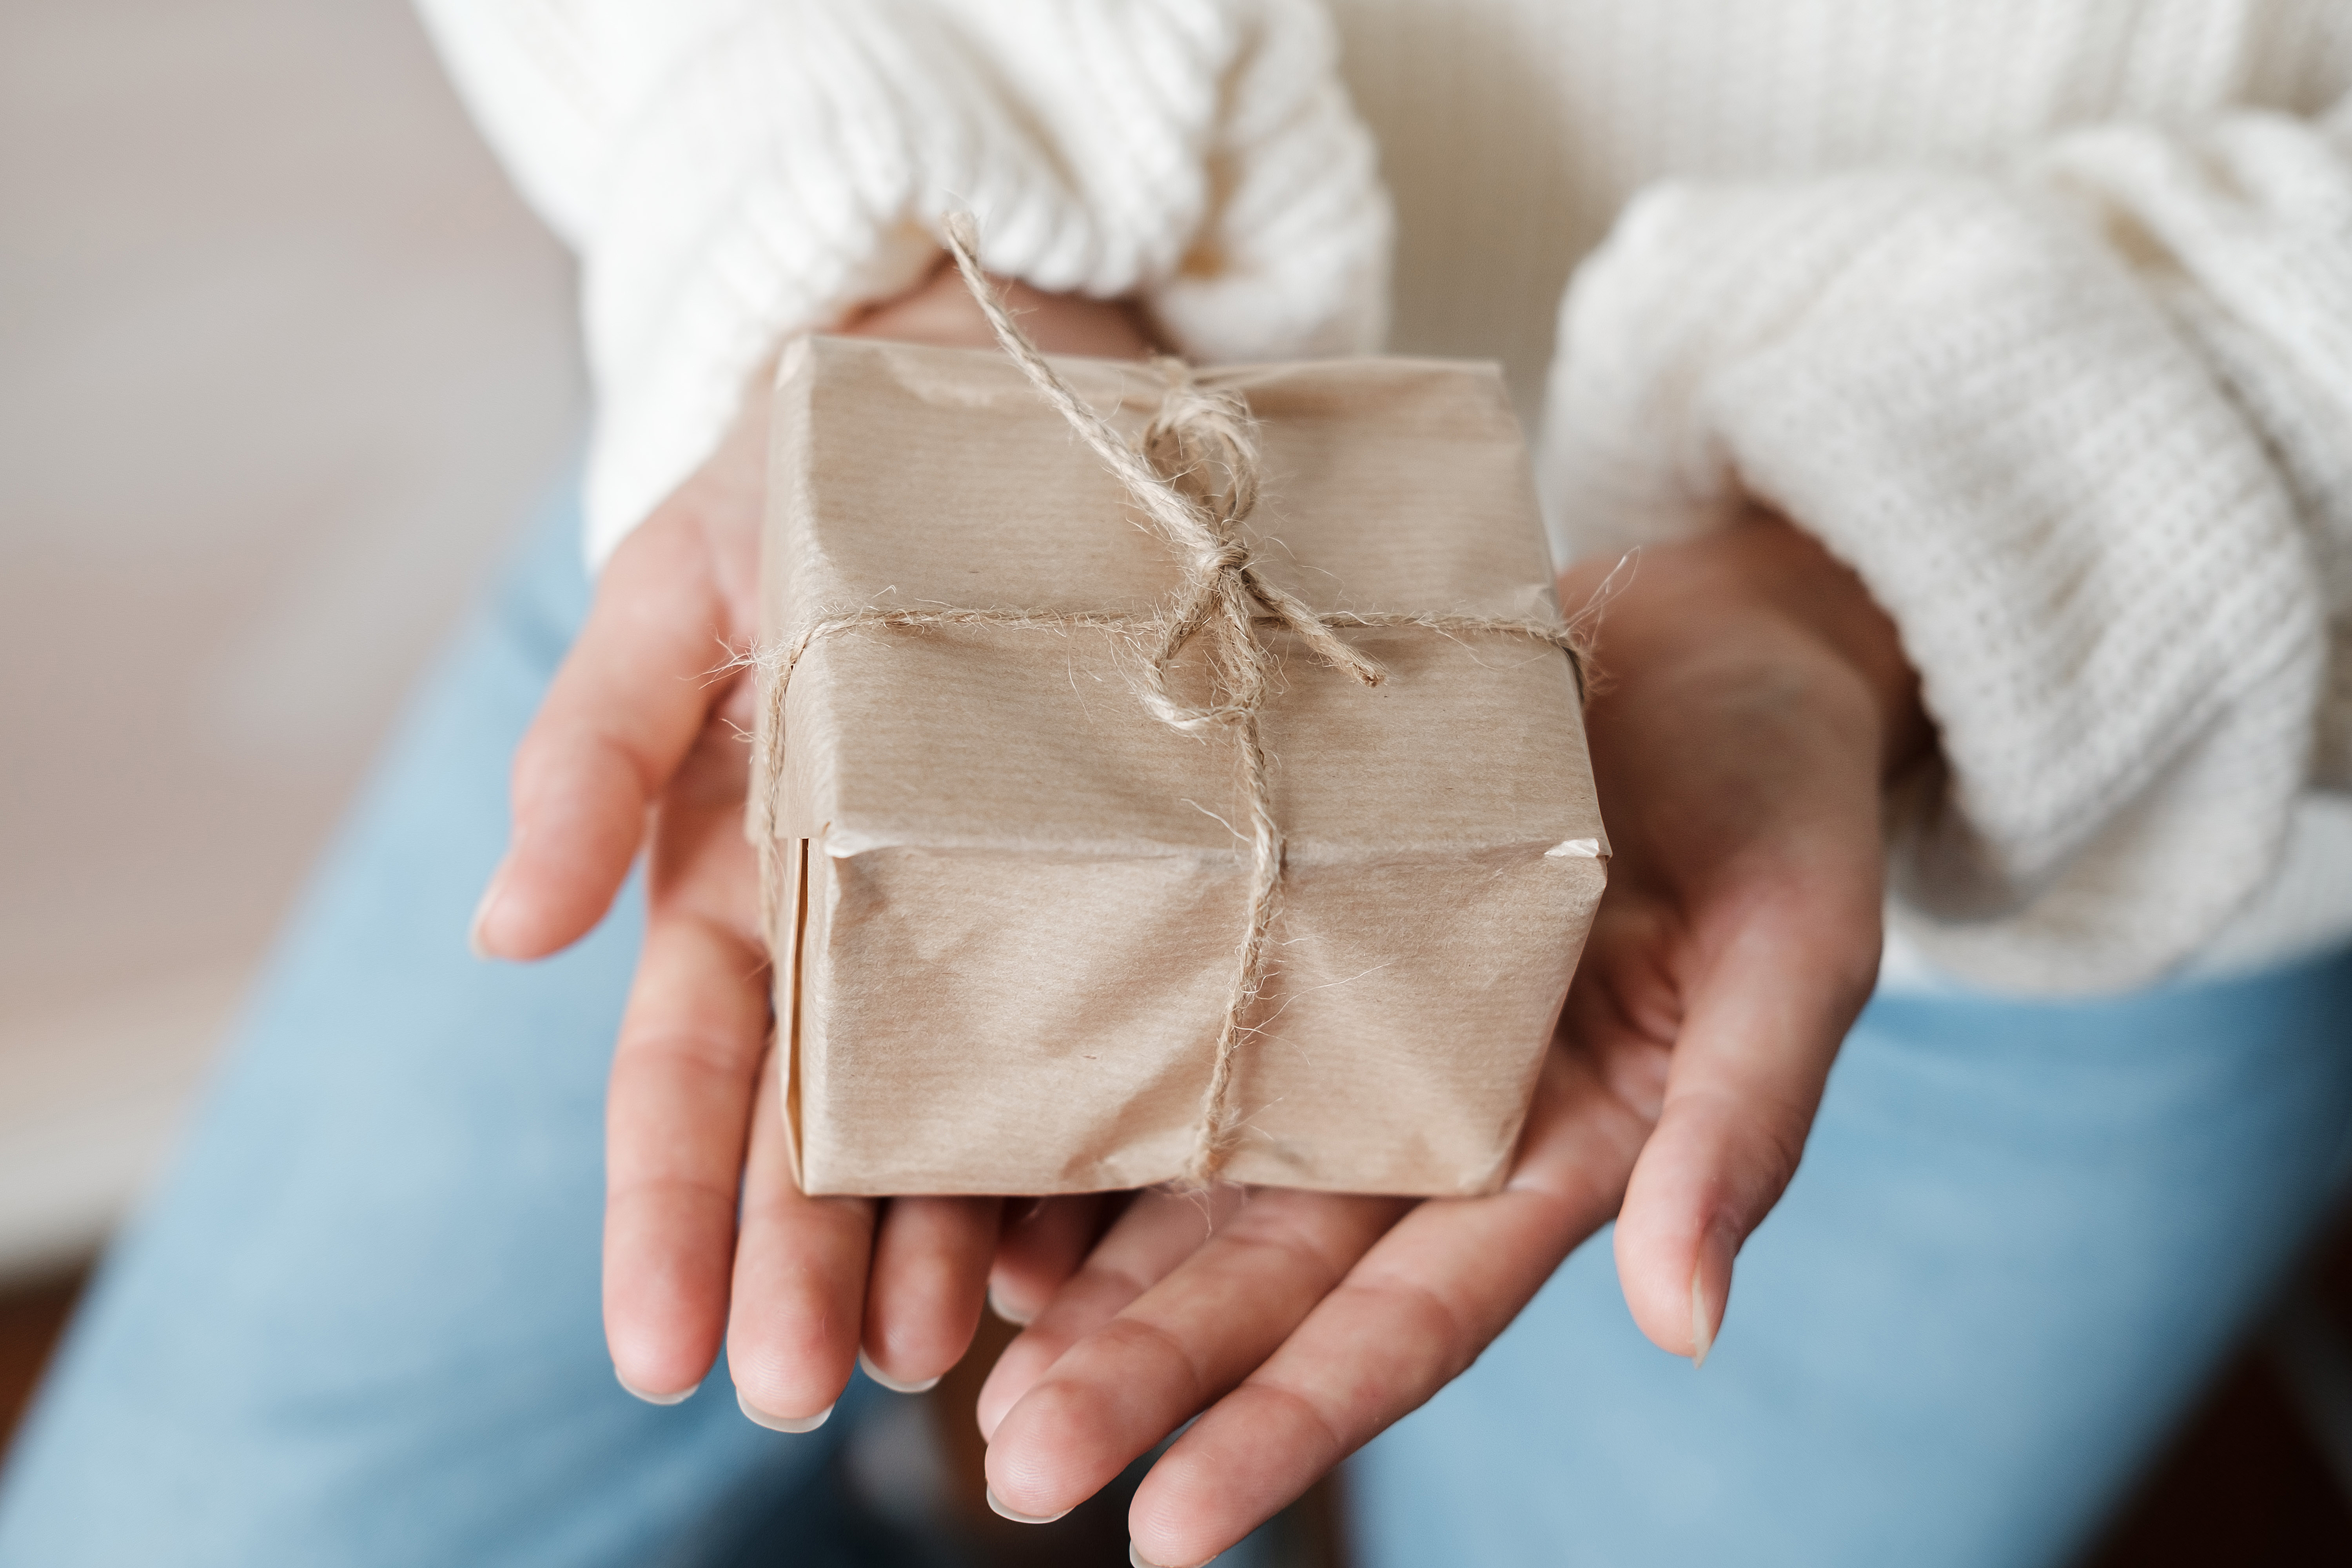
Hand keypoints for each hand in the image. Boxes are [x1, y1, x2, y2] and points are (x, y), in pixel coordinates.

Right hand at [469, 260, 1153, 1411]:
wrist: (974, 399)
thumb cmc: (795, 487)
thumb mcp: (673, 591)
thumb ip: (592, 753)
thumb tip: (499, 933)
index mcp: (727, 879)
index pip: (684, 1077)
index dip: (663, 1215)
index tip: (658, 1353)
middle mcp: (843, 930)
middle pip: (808, 1131)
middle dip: (796, 1270)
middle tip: (805, 1397)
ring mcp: (965, 923)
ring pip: (937, 1118)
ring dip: (928, 1244)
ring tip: (943, 1359)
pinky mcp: (1088, 890)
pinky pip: (1075, 1041)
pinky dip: (1066, 1152)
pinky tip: (1074, 1252)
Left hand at [973, 512, 1929, 1565]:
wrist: (1712, 639)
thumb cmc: (1779, 794)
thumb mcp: (1797, 950)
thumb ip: (1738, 1132)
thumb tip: (1686, 1321)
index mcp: (1555, 1156)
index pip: (1404, 1326)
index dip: (1287, 1426)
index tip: (1166, 1533)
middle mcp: (1429, 1126)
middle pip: (1266, 1280)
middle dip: (1144, 1381)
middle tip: (1016, 1468)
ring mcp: (1350, 1040)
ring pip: (1194, 1192)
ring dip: (1087, 1288)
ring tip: (966, 1378)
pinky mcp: (1289, 933)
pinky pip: (1170, 1057)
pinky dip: (1080, 1130)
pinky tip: (980, 1196)